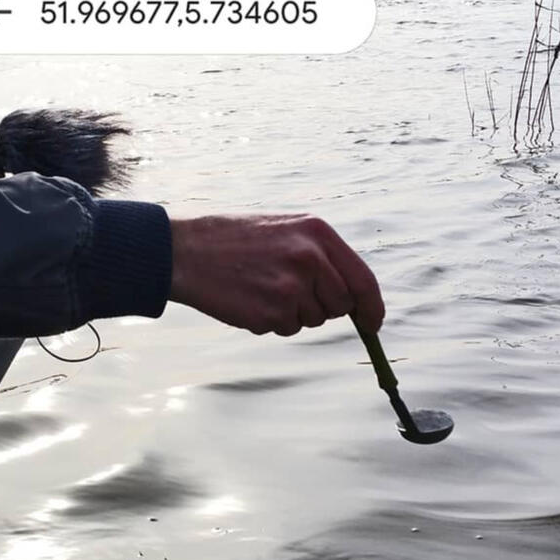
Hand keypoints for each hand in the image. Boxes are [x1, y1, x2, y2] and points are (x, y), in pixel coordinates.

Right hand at [168, 214, 383, 336]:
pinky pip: (286, 329)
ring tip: (261, 288)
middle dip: (322, 307)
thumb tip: (350, 294)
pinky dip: (270, 321)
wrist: (187, 251)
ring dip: (292, 314)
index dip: (372, 307)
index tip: (372, 323)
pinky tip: (249, 298)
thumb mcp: (284, 230)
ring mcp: (293, 287)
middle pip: (340, 305)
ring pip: (313, 320)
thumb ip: (319, 255)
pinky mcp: (273, 312)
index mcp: (317, 232)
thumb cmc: (233, 240)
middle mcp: (311, 258)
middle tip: (288, 291)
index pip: (363, 279)